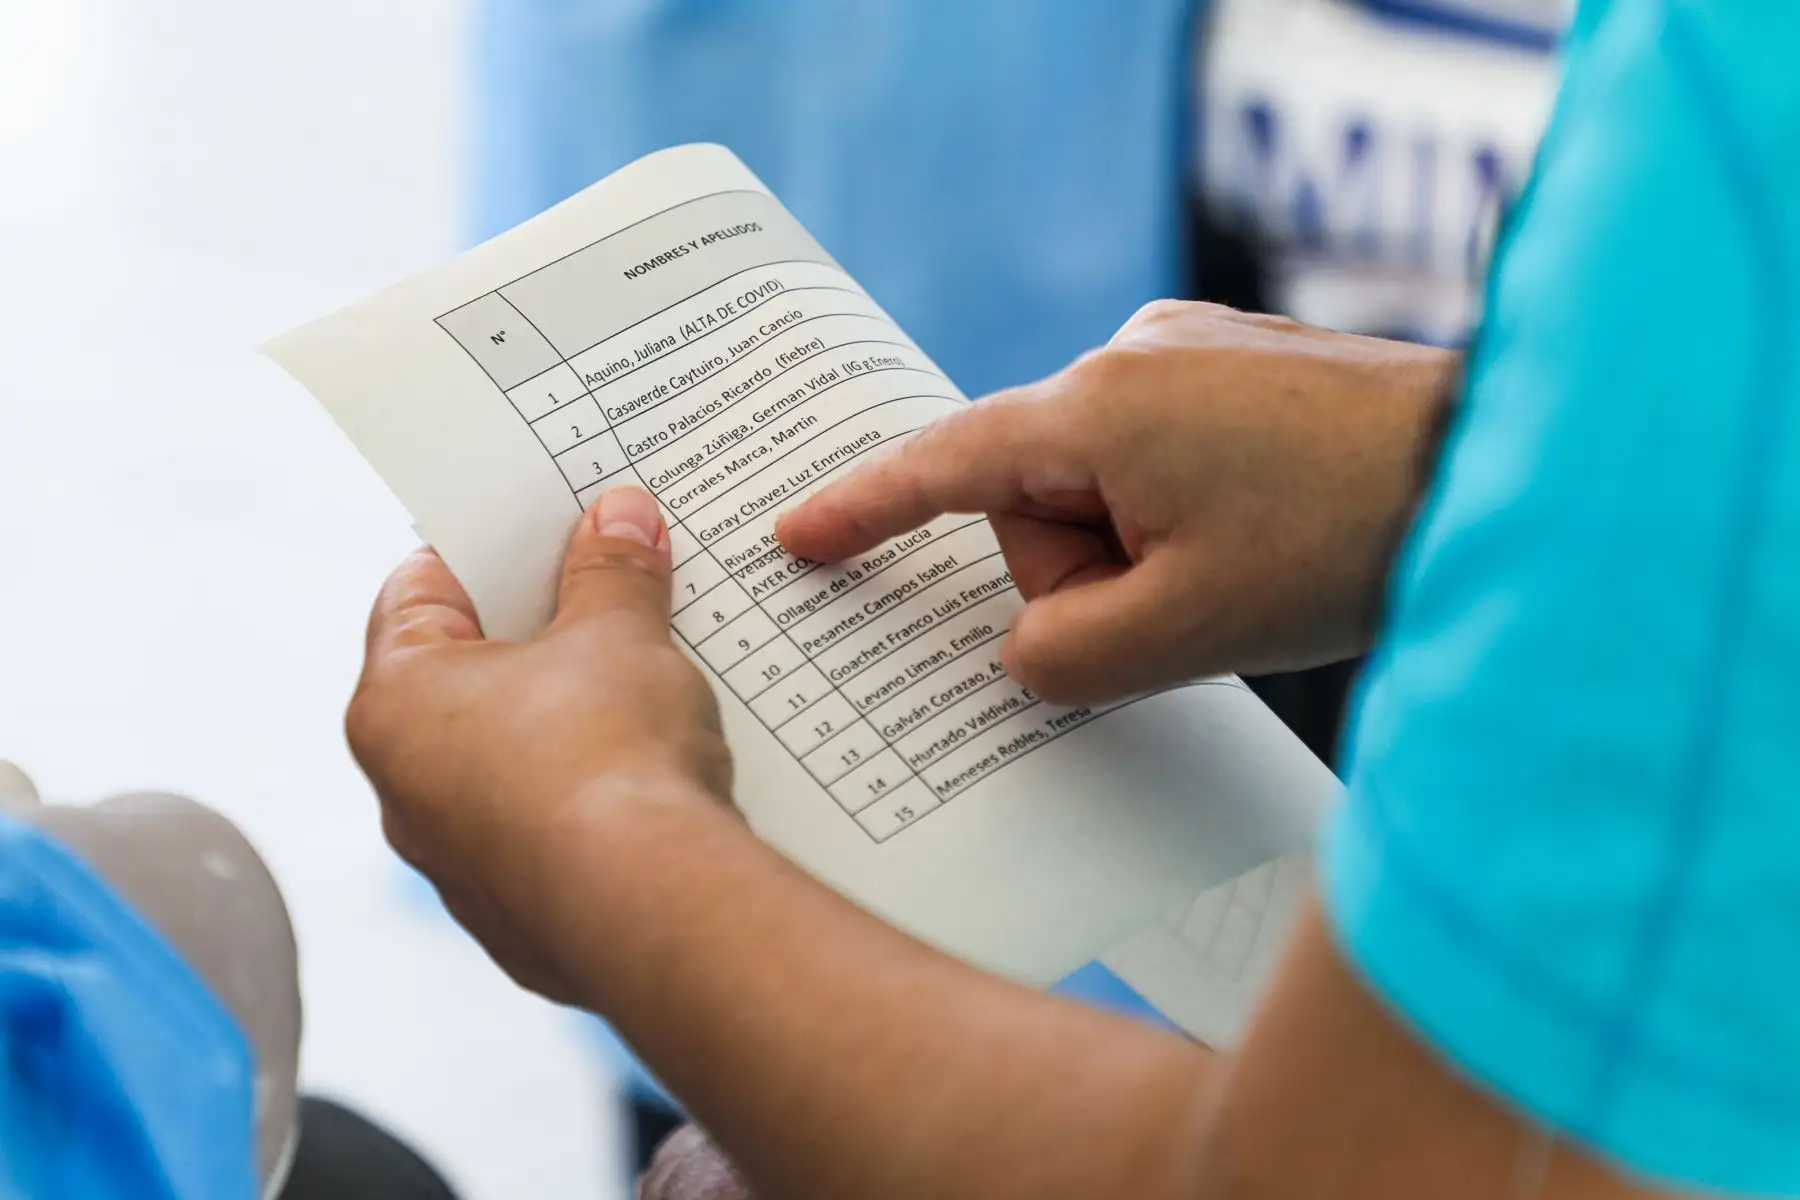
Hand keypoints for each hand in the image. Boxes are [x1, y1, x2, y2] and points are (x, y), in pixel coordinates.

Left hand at [346, 488, 732, 1002]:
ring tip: (645, 684)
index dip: (490, 547)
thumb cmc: (608, 761)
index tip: (549, 527)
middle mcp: (405, 789)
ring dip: (567, 719)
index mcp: (395, 703)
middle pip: (466, 677)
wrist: (654, 907)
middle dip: (541, 632)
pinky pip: (549, 830)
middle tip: (609, 592)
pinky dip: (590, 797)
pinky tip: (652, 776)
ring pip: (509, 760)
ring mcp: (459, 863)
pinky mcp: (520, 917)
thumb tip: (616, 521)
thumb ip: (612, 571)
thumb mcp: (619, 633)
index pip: (421, 590)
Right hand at [778, 302, 1456, 703]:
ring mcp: (1186, 348)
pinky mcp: (1230, 363)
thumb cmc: (1347, 539)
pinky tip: (1254, 533)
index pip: (945, 465)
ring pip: (1101, 486)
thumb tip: (1026, 646)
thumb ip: (1063, 657)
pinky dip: (1177, 513)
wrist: (1496, 464)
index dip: (862, 509)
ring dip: (1141, 549)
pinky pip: (1154, 456)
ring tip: (1242, 569)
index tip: (795, 537)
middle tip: (1180, 608)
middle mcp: (1131, 352)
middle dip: (1085, 572)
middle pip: (1038, 500)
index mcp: (1098, 408)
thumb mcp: (1184, 631)